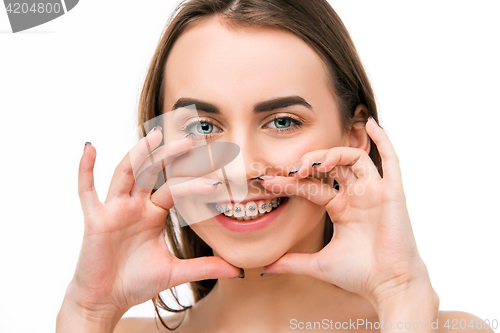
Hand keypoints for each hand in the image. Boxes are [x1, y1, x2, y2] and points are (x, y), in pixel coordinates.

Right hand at [69, 128, 240, 316]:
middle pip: (152, 172)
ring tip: (153, 136)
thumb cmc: (135, 282)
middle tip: (190, 139)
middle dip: (169, 155)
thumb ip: (204, 267)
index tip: (216, 180)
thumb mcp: (175, 272)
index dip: (193, 184)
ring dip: (139, 154)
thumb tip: (238, 269)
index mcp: (152, 213)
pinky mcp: (95, 219)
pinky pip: (87, 191)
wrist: (105, 301)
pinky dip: (85, 169)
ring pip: (126, 173)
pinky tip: (89, 148)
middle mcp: (134, 206)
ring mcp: (114, 209)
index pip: (174, 189)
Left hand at [260, 117, 432, 309]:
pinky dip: (382, 139)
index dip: (290, 182)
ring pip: (353, 157)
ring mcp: (374, 192)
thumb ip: (291, 261)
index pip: (311, 186)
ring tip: (313, 165)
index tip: (267, 182)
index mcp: (341, 208)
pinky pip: (390, 160)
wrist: (389, 287)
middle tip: (291, 170)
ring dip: (332, 154)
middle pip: (330, 166)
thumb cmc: (359, 275)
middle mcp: (357, 196)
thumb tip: (264, 268)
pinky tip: (369, 122)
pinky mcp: (392, 192)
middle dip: (308, 163)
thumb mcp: (318, 264)